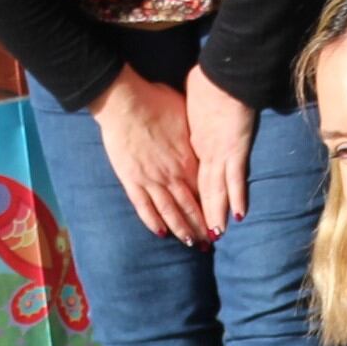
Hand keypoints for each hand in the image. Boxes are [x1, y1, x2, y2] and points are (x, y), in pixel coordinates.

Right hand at [88, 69, 210, 245]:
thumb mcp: (186, 116)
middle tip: (210, 243)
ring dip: (182, 230)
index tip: (221, 219)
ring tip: (191, 244)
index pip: (205, 190)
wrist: (125, 102)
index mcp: (188, 159)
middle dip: (201, 227)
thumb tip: (204, 140)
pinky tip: (161, 233)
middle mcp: (173, 175)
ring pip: (170, 212)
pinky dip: (153, 222)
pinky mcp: (131, 180)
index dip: (213, 207)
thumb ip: (195, 136)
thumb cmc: (156, 101)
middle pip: (191, 207)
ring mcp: (151, 180)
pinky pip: (144, 207)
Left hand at [184, 67, 258, 232]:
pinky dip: (235, 197)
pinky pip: (234, 178)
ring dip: (215, 212)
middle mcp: (204, 152)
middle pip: (201, 188)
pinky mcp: (234, 148)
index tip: (188, 213)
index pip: (193, 176)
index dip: (191, 196)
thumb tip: (191, 119)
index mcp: (194, 143)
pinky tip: (236, 216)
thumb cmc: (208, 83)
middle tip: (199, 236)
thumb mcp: (191, 104)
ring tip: (215, 234)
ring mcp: (218, 152)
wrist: (223, 73)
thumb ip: (192, 119)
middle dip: (200, 213)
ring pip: (215, 189)